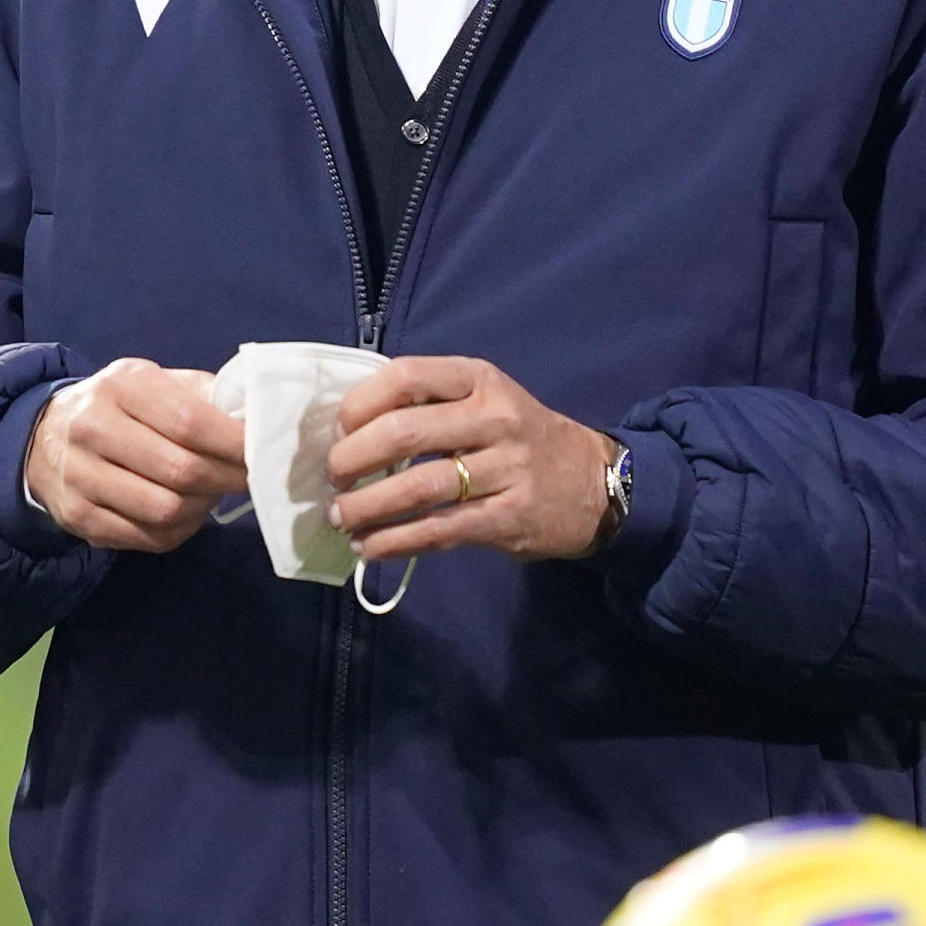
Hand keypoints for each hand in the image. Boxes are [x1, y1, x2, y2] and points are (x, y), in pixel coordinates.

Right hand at [23, 358, 247, 552]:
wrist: (45, 435)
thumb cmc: (120, 406)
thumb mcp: (154, 382)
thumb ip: (202, 395)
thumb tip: (256, 417)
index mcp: (121, 386)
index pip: (189, 421)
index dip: (234, 443)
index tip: (266, 452)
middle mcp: (93, 428)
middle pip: (181, 470)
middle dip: (227, 479)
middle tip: (252, 479)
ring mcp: (81, 476)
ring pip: (166, 510)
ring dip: (202, 507)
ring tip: (212, 492)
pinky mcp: (78, 517)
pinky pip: (148, 537)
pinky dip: (179, 530)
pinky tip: (185, 512)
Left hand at [324, 356, 619, 563]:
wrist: (593, 481)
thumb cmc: (517, 437)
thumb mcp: (483, 399)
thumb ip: (428, 404)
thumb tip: (348, 427)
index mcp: (478, 379)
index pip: (406, 377)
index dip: (360, 404)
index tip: (338, 430)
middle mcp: (495, 418)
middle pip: (405, 433)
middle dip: (353, 458)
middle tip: (333, 478)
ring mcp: (506, 469)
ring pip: (419, 487)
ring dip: (368, 506)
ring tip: (341, 518)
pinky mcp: (510, 517)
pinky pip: (440, 530)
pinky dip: (395, 541)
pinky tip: (370, 548)